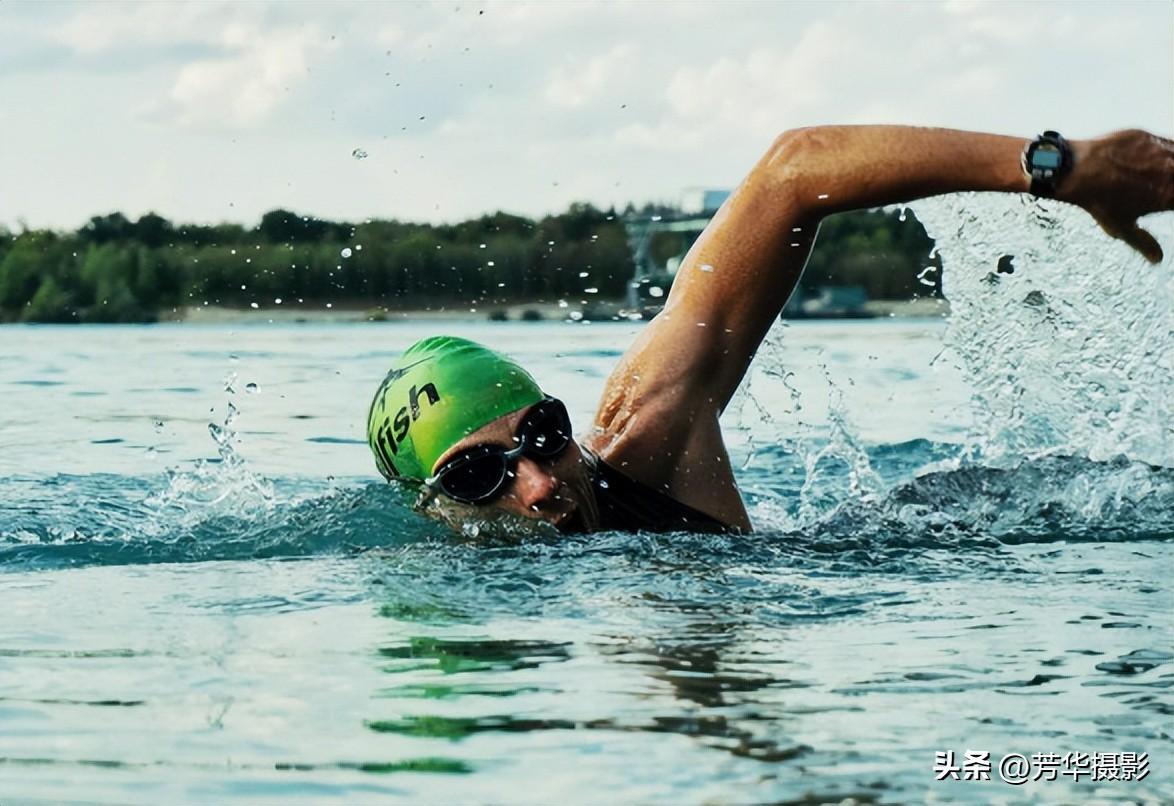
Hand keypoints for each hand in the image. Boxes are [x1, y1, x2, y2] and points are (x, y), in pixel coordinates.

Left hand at [1063, 129, 1173, 263]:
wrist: (1076, 171)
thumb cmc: (1098, 201)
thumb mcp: (1122, 227)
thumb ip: (1144, 242)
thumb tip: (1157, 258)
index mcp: (1170, 196)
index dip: (1172, 201)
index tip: (1166, 201)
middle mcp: (1172, 171)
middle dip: (1171, 185)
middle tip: (1163, 189)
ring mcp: (1161, 151)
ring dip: (1172, 167)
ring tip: (1157, 176)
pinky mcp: (1148, 137)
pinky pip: (1166, 143)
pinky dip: (1165, 152)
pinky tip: (1154, 160)